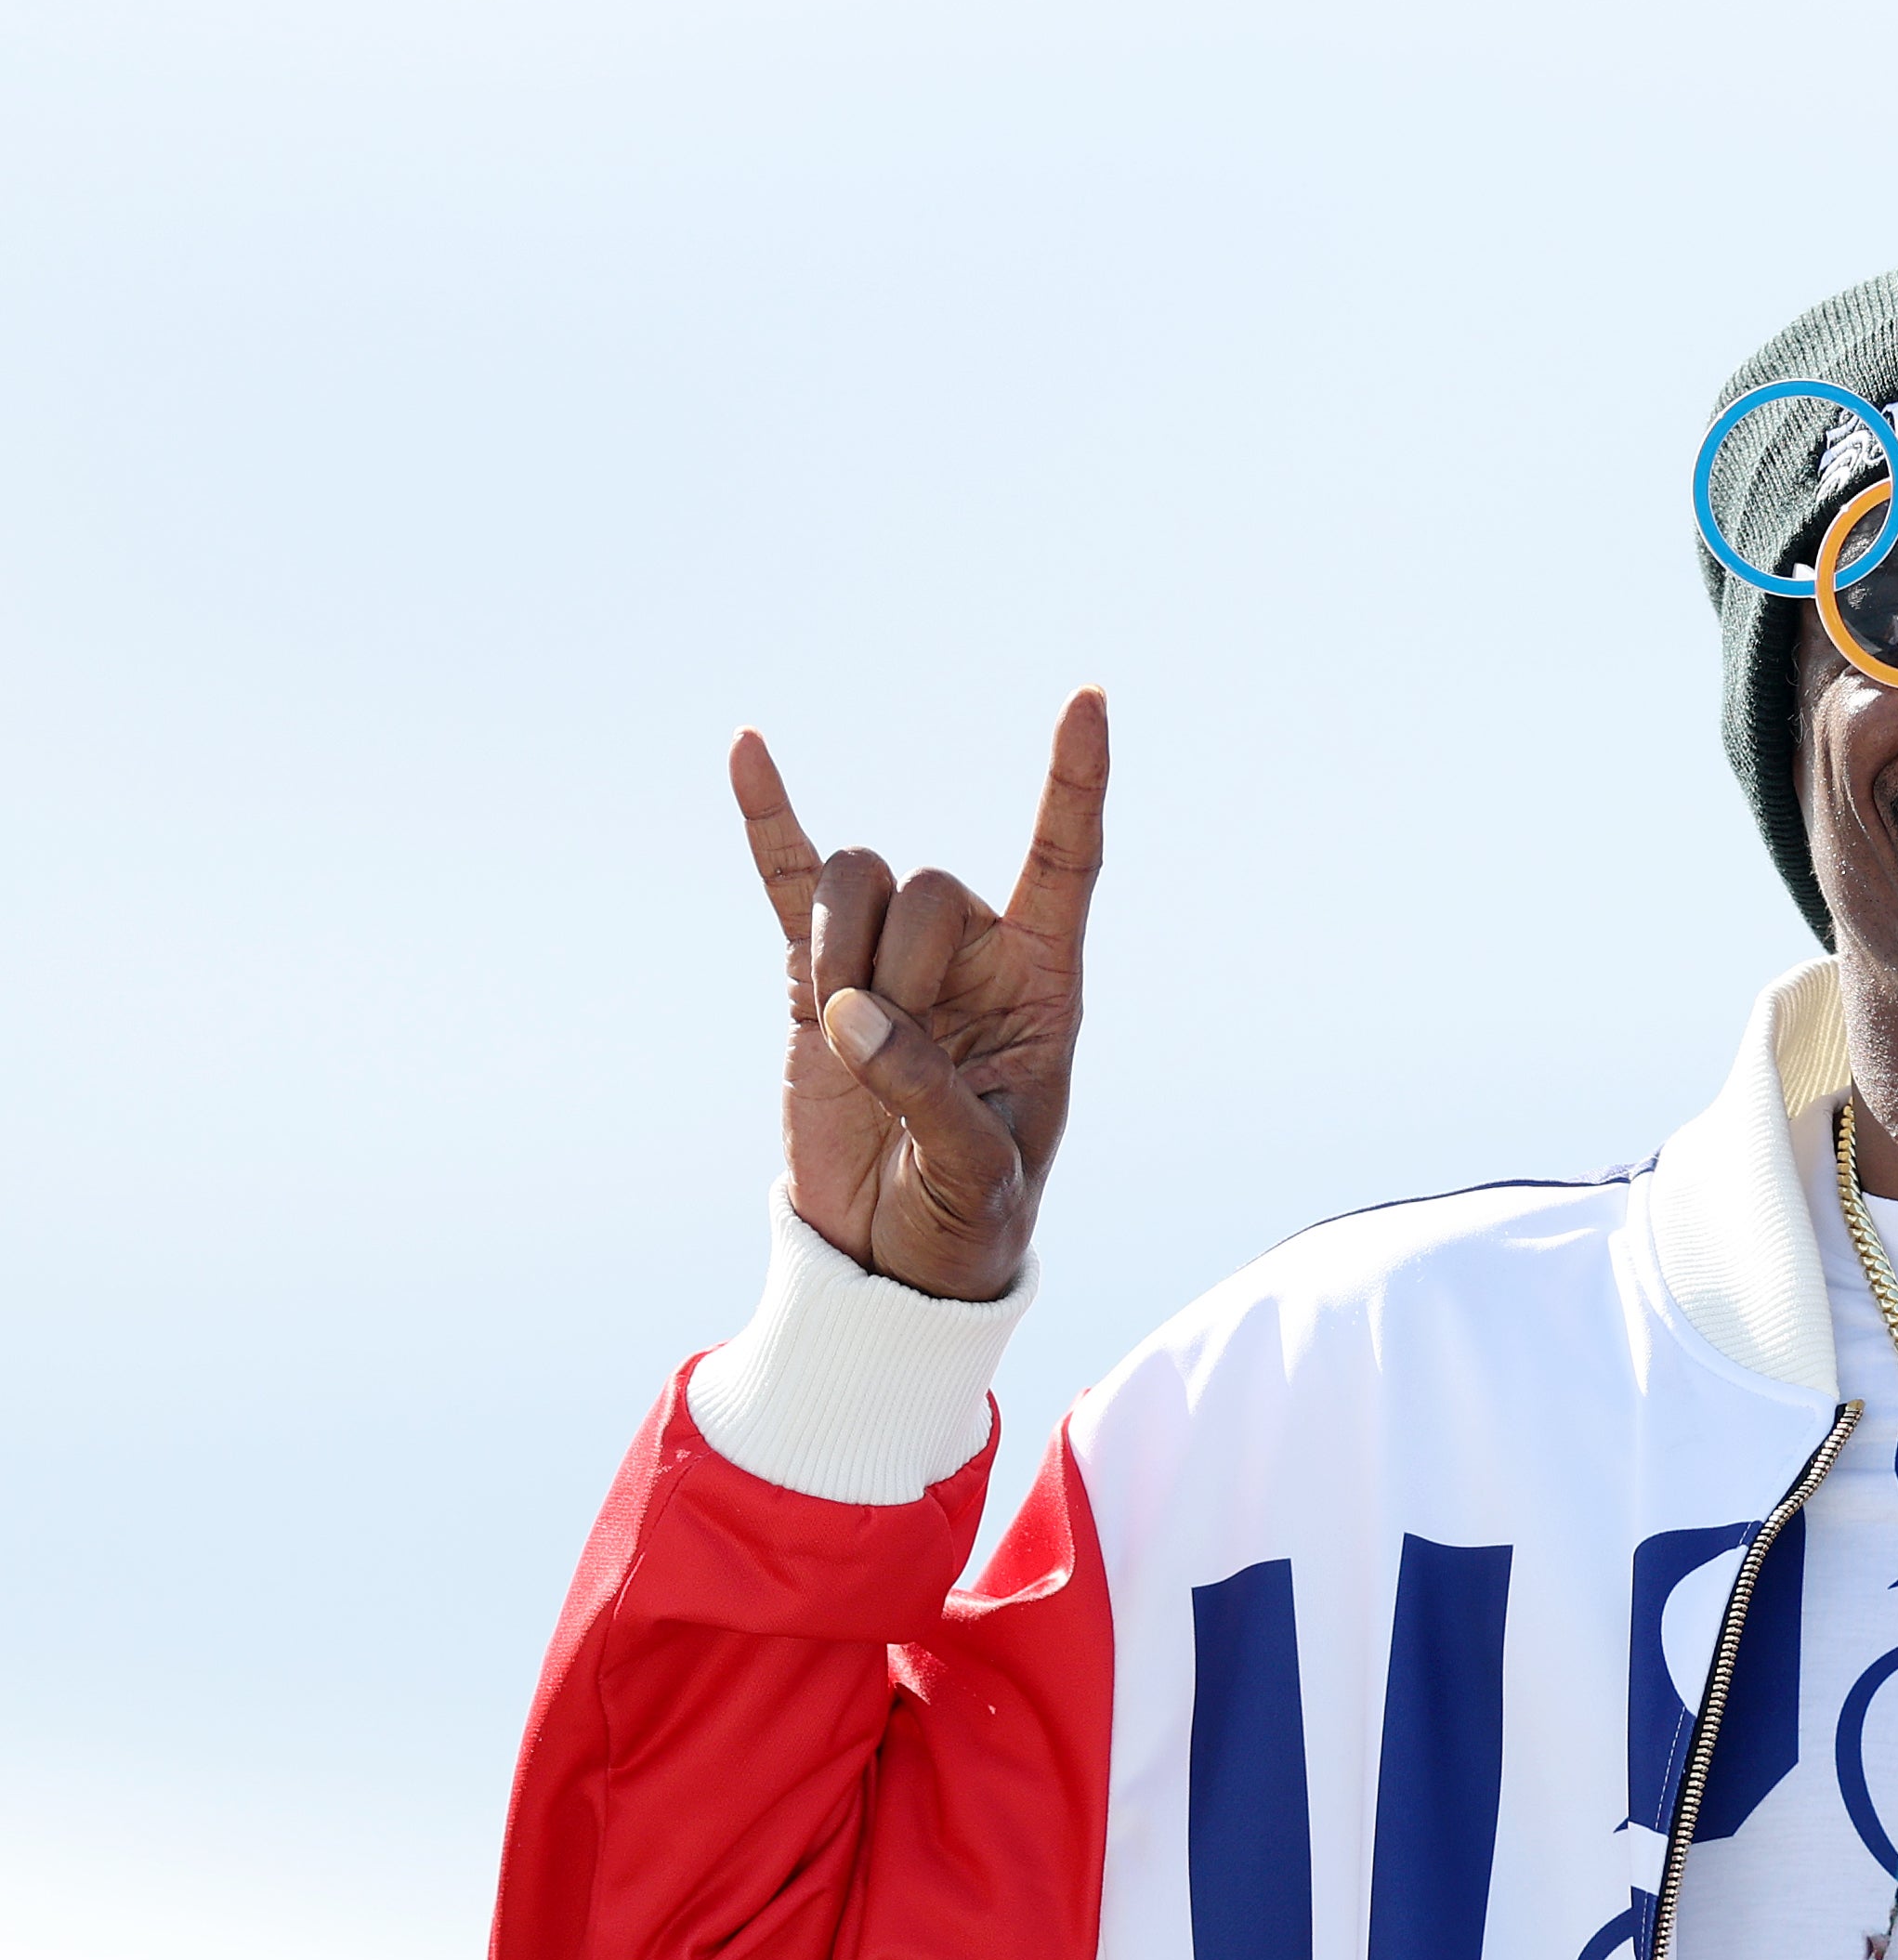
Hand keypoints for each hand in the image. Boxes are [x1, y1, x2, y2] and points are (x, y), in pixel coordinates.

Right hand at [734, 691, 1106, 1301]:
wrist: (891, 1258)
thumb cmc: (966, 1217)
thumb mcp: (976, 1172)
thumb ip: (928, 1092)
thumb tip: (855, 1014)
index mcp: (1043, 985)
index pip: (1066, 861)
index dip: (1075, 783)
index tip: (1088, 701)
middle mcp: (972, 956)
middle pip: (931, 888)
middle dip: (900, 966)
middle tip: (887, 1049)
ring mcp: (890, 959)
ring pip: (861, 884)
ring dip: (841, 946)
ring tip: (843, 1028)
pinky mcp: (814, 978)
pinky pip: (788, 884)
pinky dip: (769, 821)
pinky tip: (747, 750)